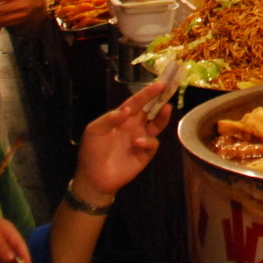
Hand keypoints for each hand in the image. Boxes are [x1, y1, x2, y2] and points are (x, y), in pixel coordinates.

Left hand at [72, 81, 172, 201]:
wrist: (94, 178)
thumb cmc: (92, 152)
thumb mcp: (94, 131)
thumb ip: (109, 118)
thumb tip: (126, 110)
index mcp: (121, 118)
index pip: (136, 102)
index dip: (147, 93)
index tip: (159, 84)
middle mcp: (133, 126)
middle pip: (150, 110)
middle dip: (160, 100)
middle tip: (170, 90)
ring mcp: (141, 139)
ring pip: (157, 124)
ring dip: (162, 116)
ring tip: (166, 108)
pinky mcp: (145, 154)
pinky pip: (152, 143)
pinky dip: (148, 141)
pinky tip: (138, 143)